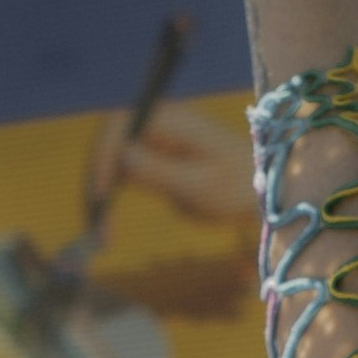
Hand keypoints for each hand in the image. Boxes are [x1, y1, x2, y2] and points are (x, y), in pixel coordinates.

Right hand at [86, 99, 249, 226]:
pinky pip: (118, 175)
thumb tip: (120, 154)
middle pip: (108, 143)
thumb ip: (160, 169)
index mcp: (172, 121)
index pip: (120, 125)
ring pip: (108, 161)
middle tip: (95, 222)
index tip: (102, 193)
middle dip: (96, 180)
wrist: (261, 193)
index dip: (103, 154)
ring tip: (102, 236)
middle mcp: (157, 124)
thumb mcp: (201, 184)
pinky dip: (109, 201)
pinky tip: (108, 231)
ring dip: (99, 195)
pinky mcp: (150, 160)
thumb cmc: (239, 186)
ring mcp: (152, 141)